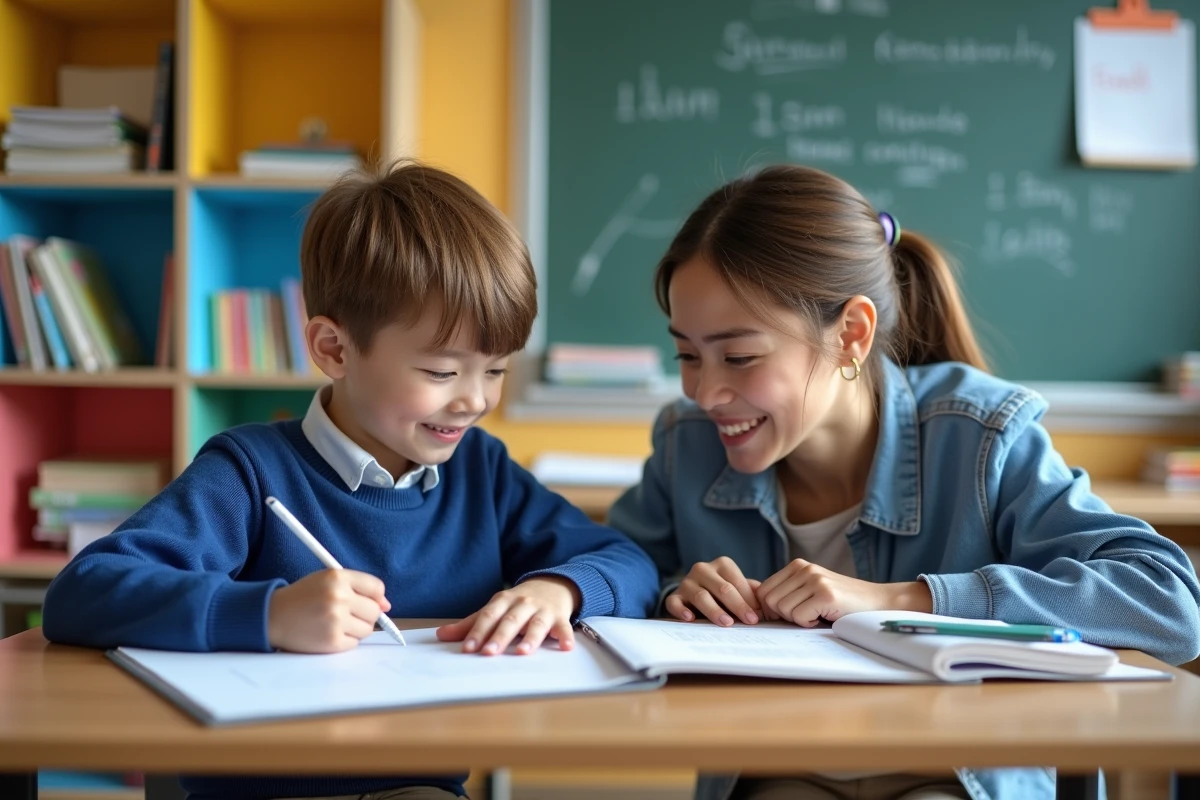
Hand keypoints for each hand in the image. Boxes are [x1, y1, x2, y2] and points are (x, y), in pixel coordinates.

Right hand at [267, 569, 389, 652]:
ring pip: (367, 629)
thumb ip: (357, 587)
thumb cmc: (302, 597)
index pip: (376, 587)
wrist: (272, 616)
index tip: (370, 602)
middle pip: (374, 611)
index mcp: (337, 577)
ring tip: (334, 623)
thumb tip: (386, 605)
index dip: (376, 597)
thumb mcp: (326, 580)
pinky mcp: (332, 641)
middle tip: (346, 614)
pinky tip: (327, 633)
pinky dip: (344, 641)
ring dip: (355, 629)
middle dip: (365, 614)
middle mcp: (338, 597)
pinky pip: (354, 643)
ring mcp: (335, 620)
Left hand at [436, 576, 580, 654]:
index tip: (468, 648)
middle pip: (510, 621)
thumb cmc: (519, 602)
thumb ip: (470, 624)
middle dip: (500, 637)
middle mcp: (523, 604)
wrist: (553, 585)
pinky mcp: (560, 617)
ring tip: (523, 652)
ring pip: (536, 624)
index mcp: (503, 601)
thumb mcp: (495, 608)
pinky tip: (565, 647)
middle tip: (489, 653)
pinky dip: (566, 637)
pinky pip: (563, 627)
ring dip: (531, 638)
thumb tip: (441, 635)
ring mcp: (542, 610)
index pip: (488, 616)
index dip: (477, 632)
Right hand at [664, 556, 761, 625]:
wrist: (695, 594)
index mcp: (722, 564)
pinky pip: (674, 602)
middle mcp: (703, 569)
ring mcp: (687, 582)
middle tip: (750, 621)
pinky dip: (682, 610)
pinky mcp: (674, 596)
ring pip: (700, 596)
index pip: (737, 582)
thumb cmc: (724, 593)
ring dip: (715, 610)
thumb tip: (771, 606)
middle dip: (738, 605)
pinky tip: (691, 619)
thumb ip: (754, 594)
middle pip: (722, 588)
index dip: (749, 600)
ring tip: (727, 623)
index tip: (759, 616)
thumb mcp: (739, 589)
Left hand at [756, 559, 931, 626]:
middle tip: (805, 617)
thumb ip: (786, 594)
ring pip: (782, 609)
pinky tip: (824, 618)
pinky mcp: (825, 594)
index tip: (789, 616)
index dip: (771, 609)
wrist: (878, 603)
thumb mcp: (810, 592)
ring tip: (817, 615)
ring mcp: (815, 580)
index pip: (763, 591)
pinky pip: (798, 617)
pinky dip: (809, 624)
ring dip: (798, 620)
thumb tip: (753, 609)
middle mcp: (804, 569)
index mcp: (797, 566)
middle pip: (768, 601)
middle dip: (782, 616)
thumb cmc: (842, 603)